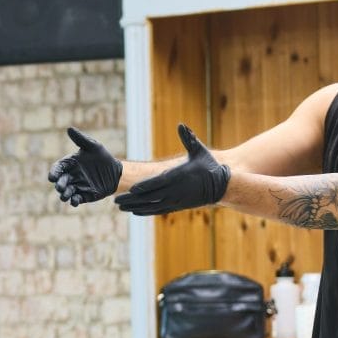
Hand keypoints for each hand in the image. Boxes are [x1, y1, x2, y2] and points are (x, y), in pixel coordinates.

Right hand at [47, 127, 122, 206]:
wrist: (115, 172)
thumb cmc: (103, 157)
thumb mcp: (93, 146)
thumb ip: (80, 139)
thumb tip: (69, 128)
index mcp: (70, 164)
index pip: (58, 168)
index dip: (54, 172)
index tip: (52, 177)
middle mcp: (71, 176)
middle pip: (60, 182)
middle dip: (59, 185)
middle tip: (61, 187)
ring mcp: (77, 186)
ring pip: (66, 192)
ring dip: (64, 195)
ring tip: (65, 195)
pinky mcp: (84, 195)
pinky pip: (76, 199)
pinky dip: (73, 201)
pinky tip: (74, 201)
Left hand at [114, 124, 229, 215]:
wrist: (221, 186)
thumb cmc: (209, 166)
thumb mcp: (199, 150)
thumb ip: (188, 138)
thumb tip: (181, 125)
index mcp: (179, 177)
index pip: (158, 183)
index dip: (144, 186)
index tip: (131, 189)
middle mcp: (175, 191)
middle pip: (150, 197)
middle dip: (132, 199)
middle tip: (115, 201)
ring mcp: (176, 201)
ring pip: (152, 206)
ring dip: (135, 207)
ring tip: (120, 207)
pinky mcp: (177, 206)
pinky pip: (158, 210)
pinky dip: (146, 211)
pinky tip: (135, 211)